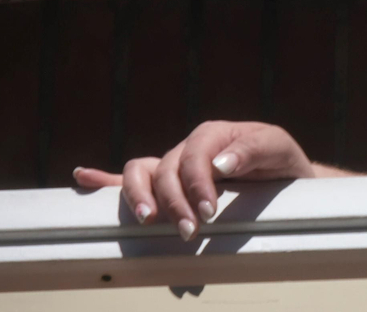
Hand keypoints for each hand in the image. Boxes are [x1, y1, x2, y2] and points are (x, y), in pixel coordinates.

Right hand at [72, 121, 314, 240]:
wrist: (283, 175)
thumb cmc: (281, 160)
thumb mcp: (277, 148)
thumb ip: (253, 150)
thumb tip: (221, 163)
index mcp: (212, 134)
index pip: (192, 156)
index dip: (196, 184)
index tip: (207, 212)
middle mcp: (188, 148)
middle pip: (164, 170)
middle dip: (173, 203)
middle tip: (188, 232)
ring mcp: (174, 165)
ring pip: (141, 173)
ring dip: (138, 197)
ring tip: (146, 219)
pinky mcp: (167, 184)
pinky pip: (130, 177)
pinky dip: (104, 178)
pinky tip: (84, 177)